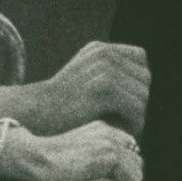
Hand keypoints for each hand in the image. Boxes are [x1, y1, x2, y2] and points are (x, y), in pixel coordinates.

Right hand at [0, 120, 141, 180]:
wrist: (36, 158)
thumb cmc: (53, 163)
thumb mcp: (80, 154)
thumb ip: (99, 157)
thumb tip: (121, 174)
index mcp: (103, 129)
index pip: (130, 152)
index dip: (124, 170)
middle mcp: (109, 131)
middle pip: (137, 160)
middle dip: (128, 176)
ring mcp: (110, 141)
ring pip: (136, 170)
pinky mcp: (108, 153)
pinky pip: (131, 177)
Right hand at [30, 42, 149, 135]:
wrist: (37, 116)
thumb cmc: (62, 108)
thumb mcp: (85, 82)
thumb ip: (110, 77)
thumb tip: (144, 88)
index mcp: (99, 49)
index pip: (140, 59)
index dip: (137, 83)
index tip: (125, 103)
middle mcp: (103, 53)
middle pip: (144, 78)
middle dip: (138, 101)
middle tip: (124, 120)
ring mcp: (104, 69)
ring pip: (143, 95)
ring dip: (136, 115)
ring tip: (120, 127)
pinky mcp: (104, 88)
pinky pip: (136, 107)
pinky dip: (133, 123)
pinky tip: (119, 131)